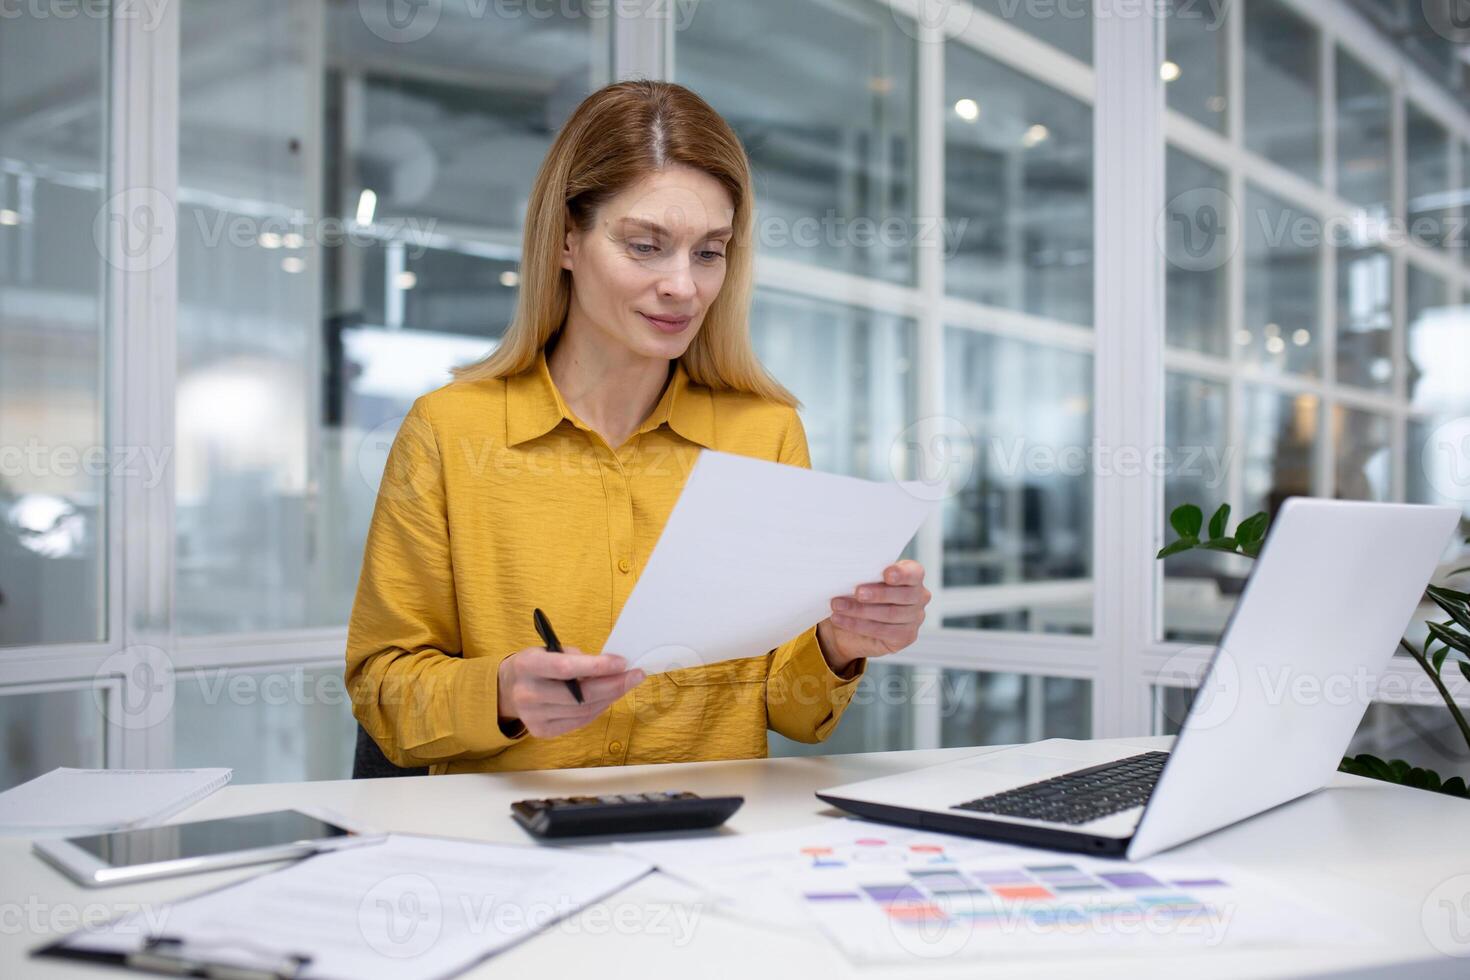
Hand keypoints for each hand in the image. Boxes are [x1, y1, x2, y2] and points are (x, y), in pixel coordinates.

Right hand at [497, 646, 645, 738]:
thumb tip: (613, 668)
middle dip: (614, 685)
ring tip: (624, 684)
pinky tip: (608, 698)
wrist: (508, 690)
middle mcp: (528, 694)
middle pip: (580, 695)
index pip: (566, 668)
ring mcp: (534, 717)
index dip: (598, 666)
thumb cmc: (536, 665)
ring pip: (584, 710)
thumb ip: (577, 658)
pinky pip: (579, 722)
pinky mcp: (542, 731)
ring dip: (610, 697)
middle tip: (635, 675)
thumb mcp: (549, 650)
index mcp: (528, 666)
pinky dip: (598, 709)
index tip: (622, 662)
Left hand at [819, 559, 930, 671]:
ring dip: (860, 610)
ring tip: (838, 606)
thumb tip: (847, 574)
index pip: (913, 573)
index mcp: (912, 575)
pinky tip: (841, 620)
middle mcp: (919, 596)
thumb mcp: (860, 580)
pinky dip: (858, 625)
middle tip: (857, 593)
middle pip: (903, 595)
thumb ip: (863, 575)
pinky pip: (883, 631)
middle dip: (877, 594)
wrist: (849, 625)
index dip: (901, 574)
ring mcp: (915, 618)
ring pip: (890, 614)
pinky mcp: (905, 636)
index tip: (886, 574)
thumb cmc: (859, 594)